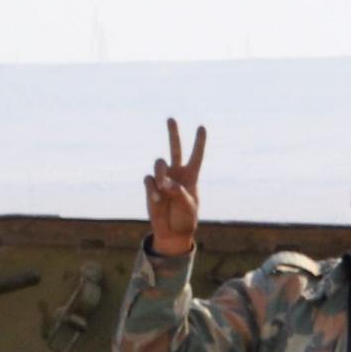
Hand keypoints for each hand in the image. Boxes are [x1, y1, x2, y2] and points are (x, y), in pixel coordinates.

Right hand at [143, 118, 206, 258]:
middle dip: (173, 133)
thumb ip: (178, 192)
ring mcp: (163, 178)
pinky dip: (152, 189)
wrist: (172, 232)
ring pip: (159, 164)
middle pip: (175, 149)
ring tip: (163, 187)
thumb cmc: (185, 219)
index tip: (201, 127)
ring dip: (160, 173)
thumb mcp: (188, 207)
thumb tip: (164, 182)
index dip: (199, 142)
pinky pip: (149, 180)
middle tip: (171, 119)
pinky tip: (157, 199)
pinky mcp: (151, 186)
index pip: (196, 156)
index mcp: (191, 176)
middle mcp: (177, 173)